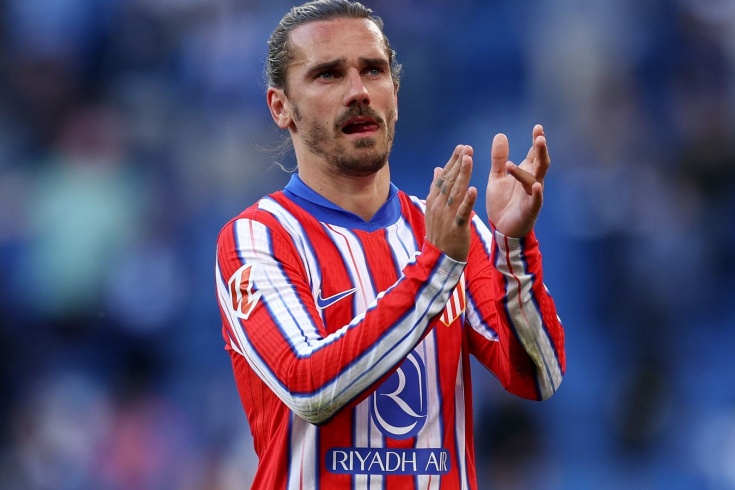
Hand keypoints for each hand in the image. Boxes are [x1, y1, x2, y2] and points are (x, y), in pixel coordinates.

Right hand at [424, 145, 477, 260]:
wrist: (439, 258)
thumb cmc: (440, 233)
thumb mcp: (435, 209)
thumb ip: (437, 189)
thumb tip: (438, 169)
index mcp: (434, 200)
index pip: (443, 177)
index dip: (452, 162)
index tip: (461, 148)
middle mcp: (439, 205)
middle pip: (449, 181)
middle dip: (458, 163)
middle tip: (466, 148)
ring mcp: (446, 216)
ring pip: (455, 192)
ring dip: (462, 175)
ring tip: (468, 159)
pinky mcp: (456, 227)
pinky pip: (462, 212)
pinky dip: (467, 201)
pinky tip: (473, 189)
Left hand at [486, 124, 549, 236]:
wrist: (501, 228)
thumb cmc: (503, 202)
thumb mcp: (497, 177)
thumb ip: (499, 158)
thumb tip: (500, 135)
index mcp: (525, 172)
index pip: (534, 153)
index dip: (537, 140)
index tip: (538, 127)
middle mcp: (532, 181)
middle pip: (540, 163)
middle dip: (541, 150)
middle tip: (539, 137)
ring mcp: (532, 195)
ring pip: (536, 179)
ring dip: (527, 170)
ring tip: (513, 164)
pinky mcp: (529, 209)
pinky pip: (536, 200)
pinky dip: (536, 193)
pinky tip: (536, 185)